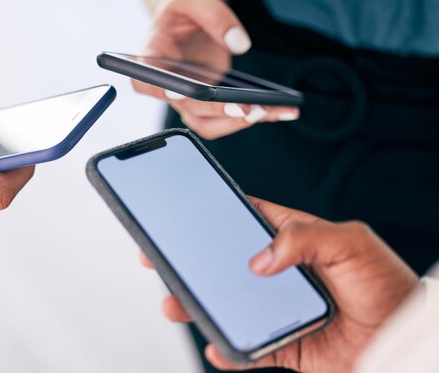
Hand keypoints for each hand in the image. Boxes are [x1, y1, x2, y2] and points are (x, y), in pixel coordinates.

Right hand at [133, 0, 298, 139]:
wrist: (189, 21)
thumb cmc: (184, 9)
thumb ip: (214, 14)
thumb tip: (238, 44)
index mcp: (152, 57)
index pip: (145, 80)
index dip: (159, 90)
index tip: (177, 92)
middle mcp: (166, 86)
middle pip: (185, 108)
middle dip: (217, 111)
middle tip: (247, 107)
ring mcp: (187, 100)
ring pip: (206, 123)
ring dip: (236, 122)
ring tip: (269, 110)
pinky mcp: (208, 104)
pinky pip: (226, 118)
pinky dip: (253, 117)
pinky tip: (280, 110)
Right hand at [140, 198, 417, 371]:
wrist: (405, 341)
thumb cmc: (386, 285)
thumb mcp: (352, 243)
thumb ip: (306, 237)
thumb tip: (260, 259)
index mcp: (291, 239)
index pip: (241, 220)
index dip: (209, 216)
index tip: (179, 215)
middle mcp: (277, 274)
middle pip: (222, 265)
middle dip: (188, 261)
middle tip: (158, 258)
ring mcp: (275, 309)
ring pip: (225, 305)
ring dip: (196, 304)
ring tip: (175, 302)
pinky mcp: (280, 345)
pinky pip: (245, 349)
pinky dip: (226, 350)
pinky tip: (215, 344)